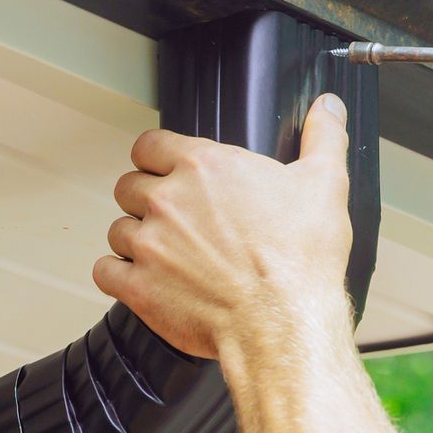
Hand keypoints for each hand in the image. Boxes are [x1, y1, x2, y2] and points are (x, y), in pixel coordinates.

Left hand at [91, 94, 355, 359]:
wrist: (284, 324)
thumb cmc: (300, 261)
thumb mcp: (325, 184)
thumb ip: (323, 137)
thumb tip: (328, 108)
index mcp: (203, 167)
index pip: (149, 145)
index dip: (157, 158)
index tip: (166, 171)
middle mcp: (167, 200)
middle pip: (129, 186)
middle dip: (146, 200)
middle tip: (173, 219)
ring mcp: (149, 245)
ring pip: (118, 230)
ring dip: (136, 240)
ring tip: (165, 254)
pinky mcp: (139, 287)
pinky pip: (104, 272)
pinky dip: (118, 276)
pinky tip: (143, 280)